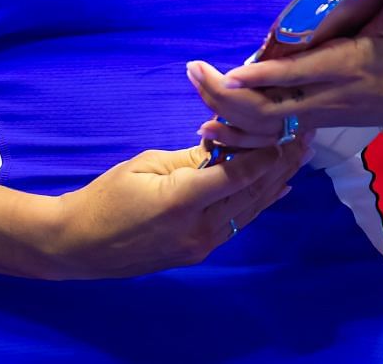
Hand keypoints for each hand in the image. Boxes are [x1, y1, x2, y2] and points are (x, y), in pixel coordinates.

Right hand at [41, 138, 309, 278]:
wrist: (79, 245)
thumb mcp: (146, 165)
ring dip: (275, 182)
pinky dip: (258, 202)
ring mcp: (201, 245)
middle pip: (251, 193)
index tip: (287, 129)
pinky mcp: (199, 252)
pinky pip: (236, 222)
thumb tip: (226, 140)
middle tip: (303, 136)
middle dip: (279, 164)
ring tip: (299, 157)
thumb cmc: (106, 197)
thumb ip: (191, 157)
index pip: (237, 175)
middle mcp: (198, 229)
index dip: (266, 153)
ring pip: (249, 210)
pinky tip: (277, 187)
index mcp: (181, 202)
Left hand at [189, 0, 382, 148]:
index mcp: (343, 70)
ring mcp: (314, 117)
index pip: (298, 76)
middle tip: (194, 71)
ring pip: (263, 127)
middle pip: (269, 108)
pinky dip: (238, 138)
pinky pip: (268, 139)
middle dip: (228, 96)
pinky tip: (209, 130)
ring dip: (226, 115)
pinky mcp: (309, 126)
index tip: (230, 71)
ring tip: (195, 89)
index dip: (263, 77)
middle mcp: (324, 99)